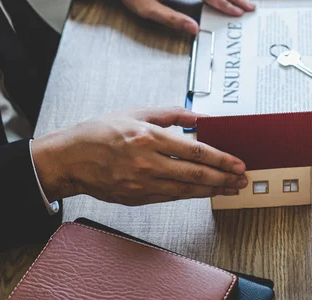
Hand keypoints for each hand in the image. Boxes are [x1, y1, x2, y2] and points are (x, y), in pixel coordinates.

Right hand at [32, 107, 247, 205]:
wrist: (69, 159)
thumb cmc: (100, 132)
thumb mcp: (136, 112)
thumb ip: (171, 114)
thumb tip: (199, 116)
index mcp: (149, 138)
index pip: (195, 150)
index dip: (220, 159)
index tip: (237, 163)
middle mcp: (147, 163)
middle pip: (195, 174)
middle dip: (223, 178)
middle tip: (242, 179)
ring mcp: (141, 183)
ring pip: (186, 190)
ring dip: (212, 190)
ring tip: (231, 188)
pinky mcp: (137, 197)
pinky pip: (171, 197)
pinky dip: (191, 195)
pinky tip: (204, 192)